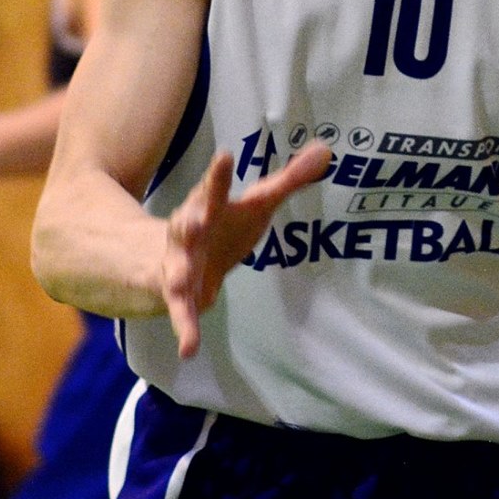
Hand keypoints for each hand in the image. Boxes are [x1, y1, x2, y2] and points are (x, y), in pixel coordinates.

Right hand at [162, 143, 329, 358]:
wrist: (173, 258)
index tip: (225, 157)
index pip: (216, 187)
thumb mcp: (257, 203)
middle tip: (195, 219)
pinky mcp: (179, 296)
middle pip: (189, 223)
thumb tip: (326, 149)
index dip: (219, 174)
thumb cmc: (225, 225)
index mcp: (210, 205)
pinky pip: (180, 313)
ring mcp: (179, 264)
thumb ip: (290, 179)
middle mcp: (189, 231)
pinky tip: (189, 349)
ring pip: (177, 269)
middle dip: (191, 220)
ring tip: (181, 285)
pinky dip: (185, 329)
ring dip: (180, 275)